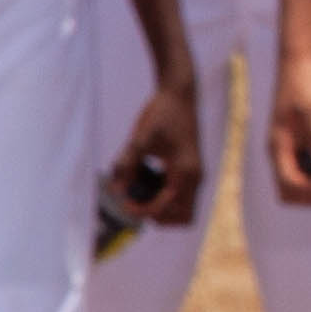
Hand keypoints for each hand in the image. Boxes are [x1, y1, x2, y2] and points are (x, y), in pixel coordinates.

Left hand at [105, 73, 205, 233]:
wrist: (180, 93)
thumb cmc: (161, 113)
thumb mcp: (140, 138)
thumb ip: (127, 164)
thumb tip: (115, 190)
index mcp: (185, 172)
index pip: (165, 208)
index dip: (142, 211)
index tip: (123, 202)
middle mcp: (195, 177)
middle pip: (182, 218)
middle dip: (157, 215)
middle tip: (135, 201)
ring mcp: (195, 174)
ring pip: (183, 209)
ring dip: (161, 206)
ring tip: (139, 187)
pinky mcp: (191, 169)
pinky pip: (180, 195)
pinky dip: (163, 196)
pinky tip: (145, 175)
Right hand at [266, 53, 310, 204]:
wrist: (298, 65)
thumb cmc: (303, 84)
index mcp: (278, 145)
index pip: (289, 182)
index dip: (310, 190)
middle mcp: (279, 151)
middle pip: (287, 190)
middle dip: (309, 196)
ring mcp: (286, 148)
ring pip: (293, 182)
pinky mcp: (295, 142)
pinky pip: (302, 168)